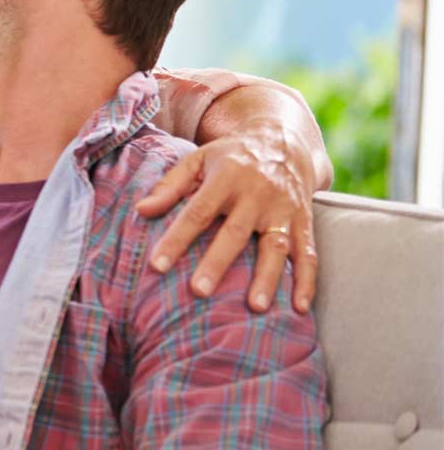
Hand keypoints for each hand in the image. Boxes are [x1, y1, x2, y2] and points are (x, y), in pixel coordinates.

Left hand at [135, 119, 318, 311]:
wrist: (284, 141)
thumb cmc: (230, 157)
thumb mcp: (198, 160)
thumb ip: (169, 186)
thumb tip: (140, 211)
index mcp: (226, 178)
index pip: (197, 212)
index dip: (176, 239)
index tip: (157, 266)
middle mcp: (257, 195)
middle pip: (235, 232)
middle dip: (217, 263)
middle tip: (200, 291)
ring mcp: (284, 210)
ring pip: (276, 246)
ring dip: (268, 277)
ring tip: (256, 307)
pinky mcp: (304, 222)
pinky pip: (308, 253)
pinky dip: (307, 280)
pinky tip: (300, 307)